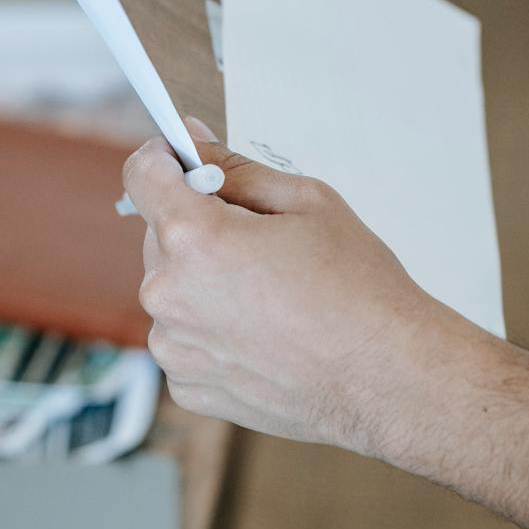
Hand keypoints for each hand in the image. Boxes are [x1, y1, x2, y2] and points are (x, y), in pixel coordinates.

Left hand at [122, 120, 474, 455]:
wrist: (386, 378)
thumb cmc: (357, 289)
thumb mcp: (305, 201)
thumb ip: (234, 168)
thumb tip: (191, 143)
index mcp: (193, 237)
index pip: (141, 174)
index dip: (164, 159)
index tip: (185, 163)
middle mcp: (167, 294)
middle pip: (160, 236)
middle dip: (199, 229)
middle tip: (261, 244)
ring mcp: (174, 347)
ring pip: (174, 291)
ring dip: (206, 284)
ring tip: (270, 299)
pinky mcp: (187, 385)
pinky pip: (187, 339)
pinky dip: (214, 332)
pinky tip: (265, 336)